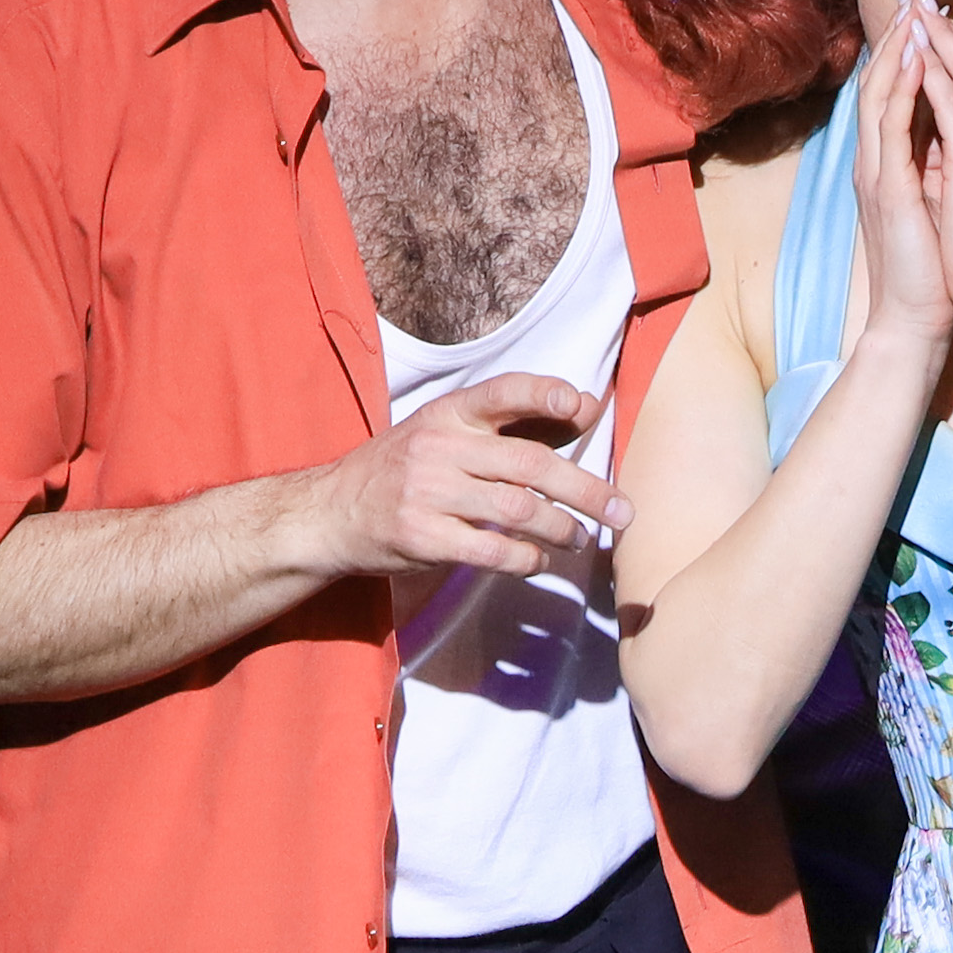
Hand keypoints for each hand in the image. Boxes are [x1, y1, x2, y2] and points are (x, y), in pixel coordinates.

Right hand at [313, 371, 628, 588]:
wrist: (330, 513)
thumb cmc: (402, 469)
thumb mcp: (444, 431)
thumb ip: (509, 422)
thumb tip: (586, 406)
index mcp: (448, 412)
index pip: (504, 391)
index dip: (545, 396)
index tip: (582, 407)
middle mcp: (440, 446)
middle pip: (529, 463)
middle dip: (585, 490)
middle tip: (622, 511)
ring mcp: (429, 493)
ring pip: (517, 509)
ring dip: (560, 529)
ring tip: (579, 539)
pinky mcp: (423, 537)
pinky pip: (491, 550)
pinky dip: (526, 559)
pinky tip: (539, 561)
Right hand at [851, 0, 952, 358]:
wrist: (917, 318)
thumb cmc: (932, 268)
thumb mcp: (936, 201)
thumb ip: (936, 163)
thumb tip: (952, 133)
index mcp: (893, 162)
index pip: (899, 92)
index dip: (911, 51)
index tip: (929, 14)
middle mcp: (879, 161)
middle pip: (883, 81)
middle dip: (900, 37)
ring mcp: (878, 173)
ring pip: (880, 94)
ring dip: (896, 49)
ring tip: (912, 11)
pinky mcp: (886, 189)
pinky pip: (890, 127)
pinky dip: (900, 88)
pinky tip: (913, 59)